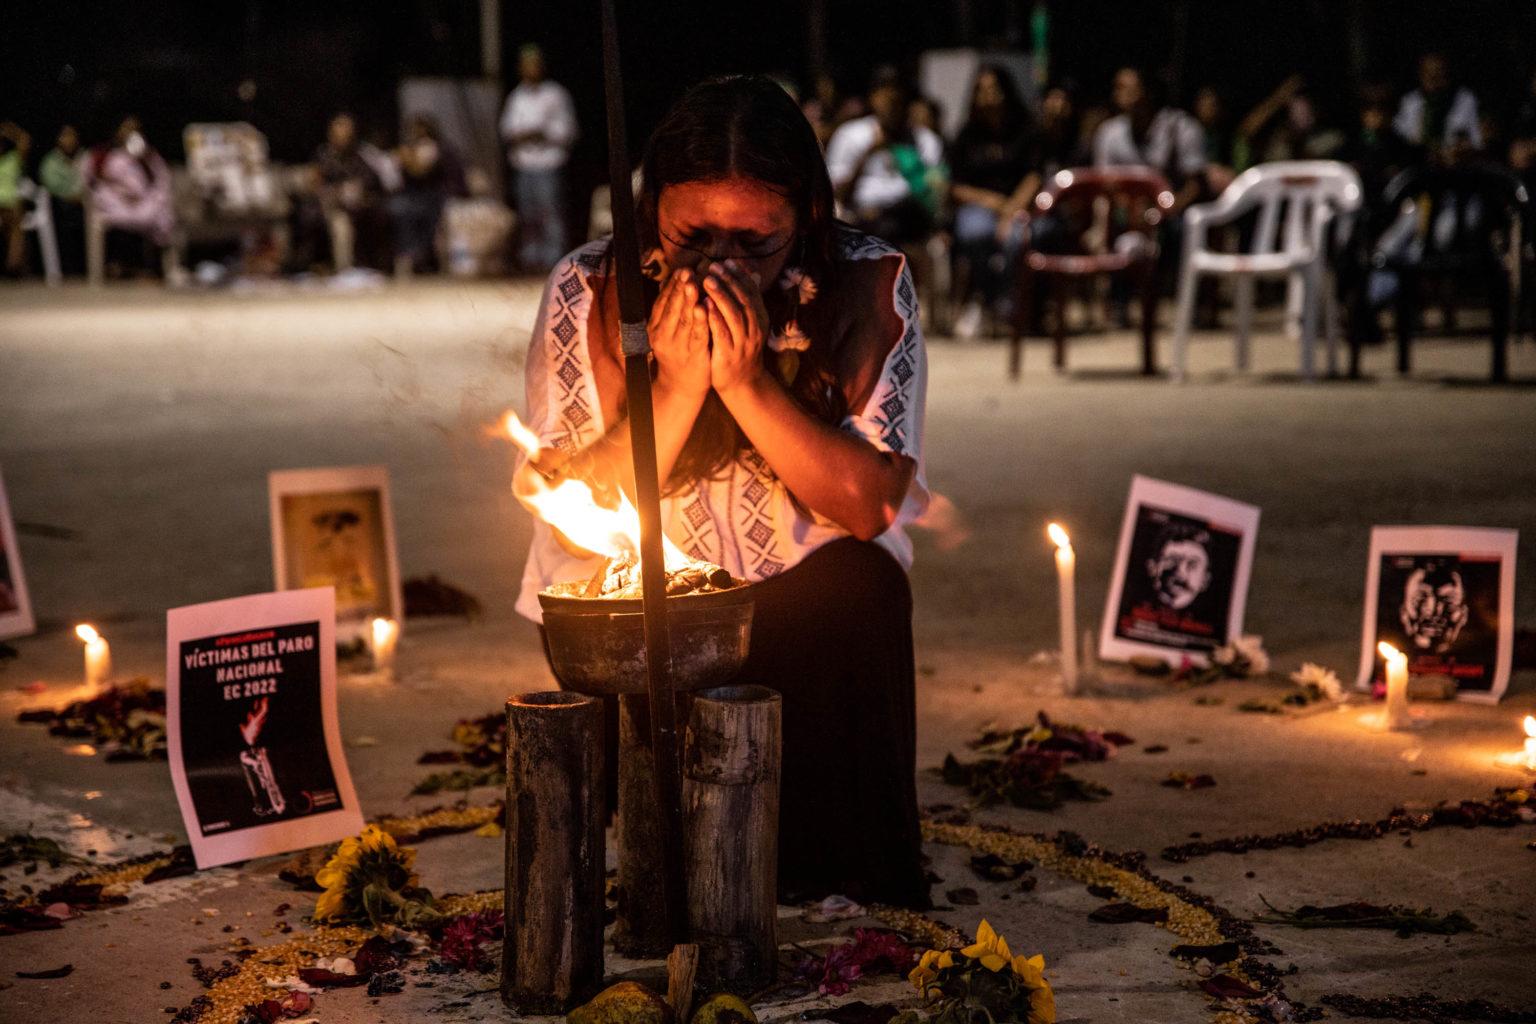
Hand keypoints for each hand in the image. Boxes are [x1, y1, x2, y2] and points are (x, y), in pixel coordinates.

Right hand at [648, 266, 710, 398]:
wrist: (680, 387)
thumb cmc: (679, 353)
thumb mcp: (670, 330)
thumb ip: (672, 309)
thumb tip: (674, 281)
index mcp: (656, 326)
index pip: (664, 301)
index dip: (673, 285)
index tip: (683, 269)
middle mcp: (663, 334)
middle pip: (672, 307)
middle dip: (680, 288)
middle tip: (687, 271)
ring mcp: (676, 346)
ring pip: (683, 319)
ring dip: (688, 301)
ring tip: (693, 284)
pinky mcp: (692, 355)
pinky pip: (696, 335)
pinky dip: (699, 321)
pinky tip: (703, 308)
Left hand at [703, 259, 769, 396]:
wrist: (743, 383)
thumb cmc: (742, 348)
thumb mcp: (750, 323)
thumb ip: (749, 300)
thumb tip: (753, 272)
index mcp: (760, 318)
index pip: (752, 292)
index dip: (740, 276)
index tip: (727, 261)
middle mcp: (754, 328)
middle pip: (743, 300)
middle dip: (729, 281)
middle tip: (714, 267)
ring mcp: (743, 342)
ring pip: (734, 314)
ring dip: (721, 296)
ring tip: (707, 281)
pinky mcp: (729, 354)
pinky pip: (722, 333)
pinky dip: (714, 318)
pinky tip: (704, 306)